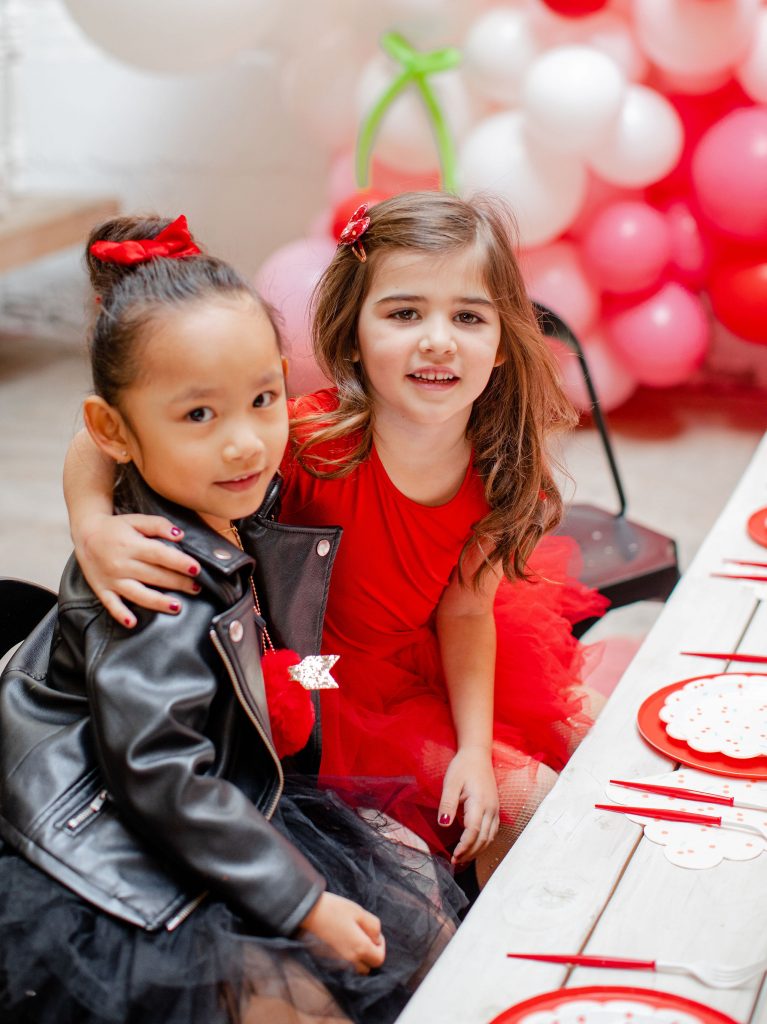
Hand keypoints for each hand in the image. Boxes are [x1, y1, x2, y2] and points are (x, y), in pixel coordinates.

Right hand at [74, 513, 201, 626]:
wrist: (85, 534)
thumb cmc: (115, 528)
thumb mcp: (136, 520)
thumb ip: (158, 525)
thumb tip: (180, 535)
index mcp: (131, 545)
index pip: (160, 555)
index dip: (179, 562)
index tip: (196, 569)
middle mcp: (122, 564)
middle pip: (154, 576)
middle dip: (178, 583)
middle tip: (196, 588)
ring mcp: (112, 579)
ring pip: (138, 594)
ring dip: (158, 602)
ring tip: (177, 607)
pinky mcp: (102, 589)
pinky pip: (111, 604)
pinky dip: (121, 614)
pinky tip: (133, 622)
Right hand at [299, 892, 385, 972]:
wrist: (309, 912)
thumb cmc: (336, 909)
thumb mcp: (359, 912)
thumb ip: (374, 927)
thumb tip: (376, 939)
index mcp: (360, 948)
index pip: (379, 959)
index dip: (381, 947)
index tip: (375, 934)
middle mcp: (350, 960)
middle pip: (368, 967)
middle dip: (371, 953)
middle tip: (365, 935)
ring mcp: (339, 962)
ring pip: (356, 968)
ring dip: (360, 958)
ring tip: (354, 938)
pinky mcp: (330, 960)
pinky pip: (345, 965)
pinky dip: (349, 958)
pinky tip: (344, 941)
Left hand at [438, 747, 499, 865]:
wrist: (477, 755)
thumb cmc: (463, 767)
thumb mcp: (450, 783)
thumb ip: (447, 804)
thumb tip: (444, 824)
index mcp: (480, 802)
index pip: (473, 831)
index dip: (464, 846)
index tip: (453, 856)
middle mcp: (491, 809)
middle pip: (483, 838)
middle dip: (470, 853)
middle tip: (455, 862)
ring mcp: (495, 810)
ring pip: (490, 838)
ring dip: (477, 851)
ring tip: (462, 859)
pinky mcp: (495, 810)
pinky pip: (492, 832)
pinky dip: (483, 843)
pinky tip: (473, 847)